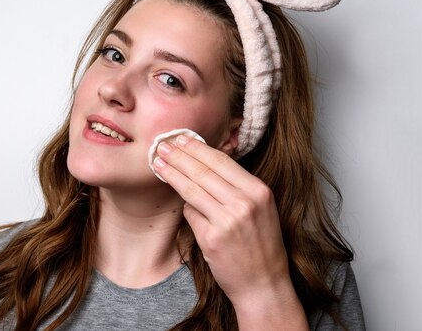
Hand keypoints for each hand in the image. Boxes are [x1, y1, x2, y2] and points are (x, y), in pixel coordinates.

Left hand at [153, 134, 306, 327]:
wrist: (264, 284)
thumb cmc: (260, 244)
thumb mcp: (260, 208)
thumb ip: (237, 186)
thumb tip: (203, 163)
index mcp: (259, 191)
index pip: (221, 161)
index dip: (197, 147)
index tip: (181, 138)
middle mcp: (245, 203)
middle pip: (203, 171)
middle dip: (179, 155)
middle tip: (162, 144)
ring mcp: (228, 221)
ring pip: (192, 189)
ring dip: (171, 173)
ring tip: (158, 163)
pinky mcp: (211, 239)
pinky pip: (190, 214)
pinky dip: (185, 207)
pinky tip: (178, 199)